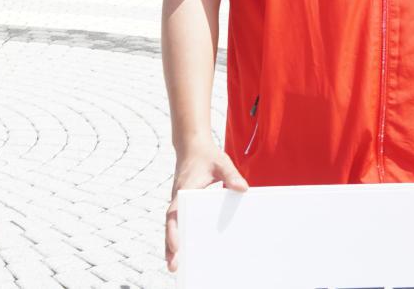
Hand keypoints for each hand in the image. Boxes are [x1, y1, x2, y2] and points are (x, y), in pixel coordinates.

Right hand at [164, 144, 246, 272]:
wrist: (192, 146)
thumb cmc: (207, 156)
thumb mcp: (221, 162)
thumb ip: (231, 175)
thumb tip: (243, 188)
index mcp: (184, 190)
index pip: (174, 214)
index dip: (174, 231)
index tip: (176, 246)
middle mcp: (177, 198)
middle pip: (170, 226)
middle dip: (170, 246)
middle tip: (173, 267)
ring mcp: (178, 202)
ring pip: (172, 226)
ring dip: (172, 245)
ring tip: (174, 266)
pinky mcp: (182, 203)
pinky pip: (177, 222)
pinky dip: (177, 236)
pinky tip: (182, 250)